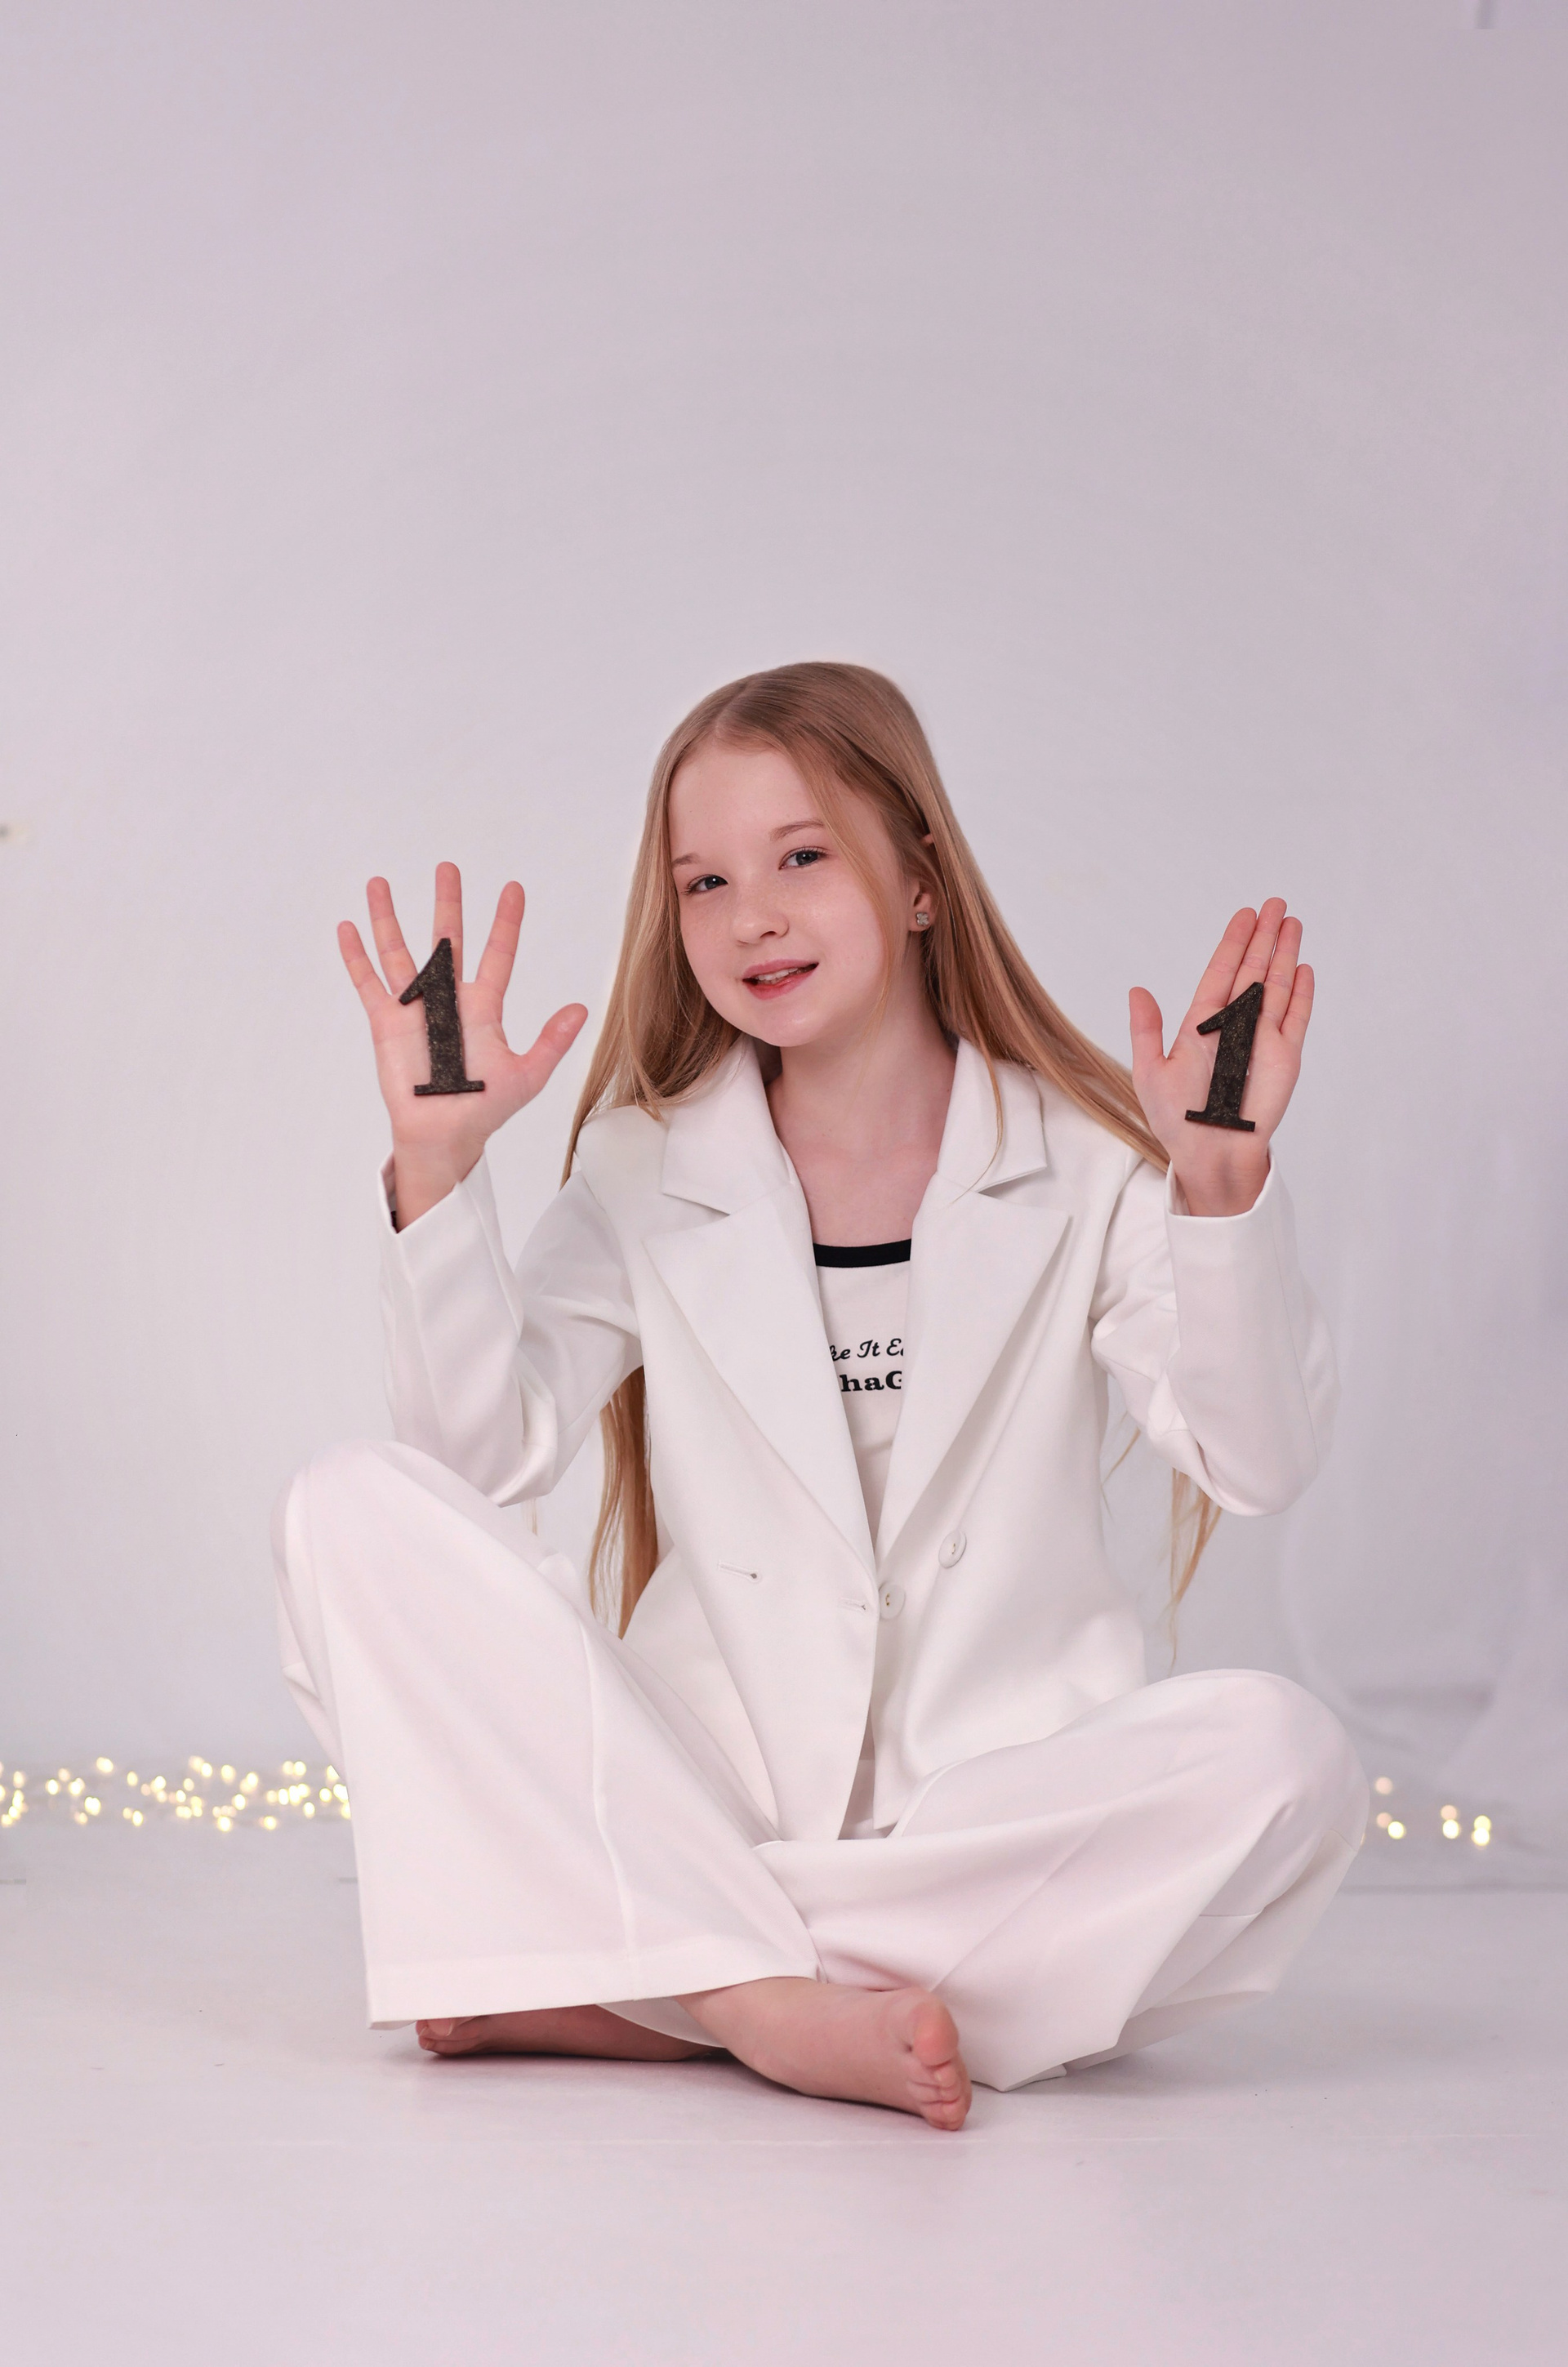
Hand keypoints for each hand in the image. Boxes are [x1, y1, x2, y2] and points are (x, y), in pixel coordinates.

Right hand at [339, 862, 586, 1225]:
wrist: (444, 1135)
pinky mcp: (386, 1023)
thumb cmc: (485, 1109)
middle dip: (447, 903)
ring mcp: (415, 1007)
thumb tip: (581, 1009)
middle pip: (446, 939)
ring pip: (399, 952)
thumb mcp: (527, 1076)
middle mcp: (448, 998)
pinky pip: (368, 983)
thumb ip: (551, 1042)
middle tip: (448, 867)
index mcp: (484, 1007)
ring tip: (380, 882)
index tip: (513, 889)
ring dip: (388, 918)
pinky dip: (356, 956)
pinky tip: (348, 927)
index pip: (498, 953)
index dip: (506, 922)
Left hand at [1128, 899, 1312, 1216]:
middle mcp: (1235, 1026)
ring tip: (1292, 922)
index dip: (1233, 944)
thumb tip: (1137, 990)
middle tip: (1275, 903)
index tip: (1244, 915)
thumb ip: (1145, 1030)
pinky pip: (1296, 1017)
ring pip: (1276, 986)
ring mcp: (1263, 1038)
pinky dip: (1301, 992)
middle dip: (1263, 937)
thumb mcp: (1149, 1071)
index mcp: (1202, 1025)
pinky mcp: (1286, 1055)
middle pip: (1252, 971)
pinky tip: (1303, 966)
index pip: (1221, 973)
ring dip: (1284, 953)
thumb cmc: (1177, 1120)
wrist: (1210, 1152)